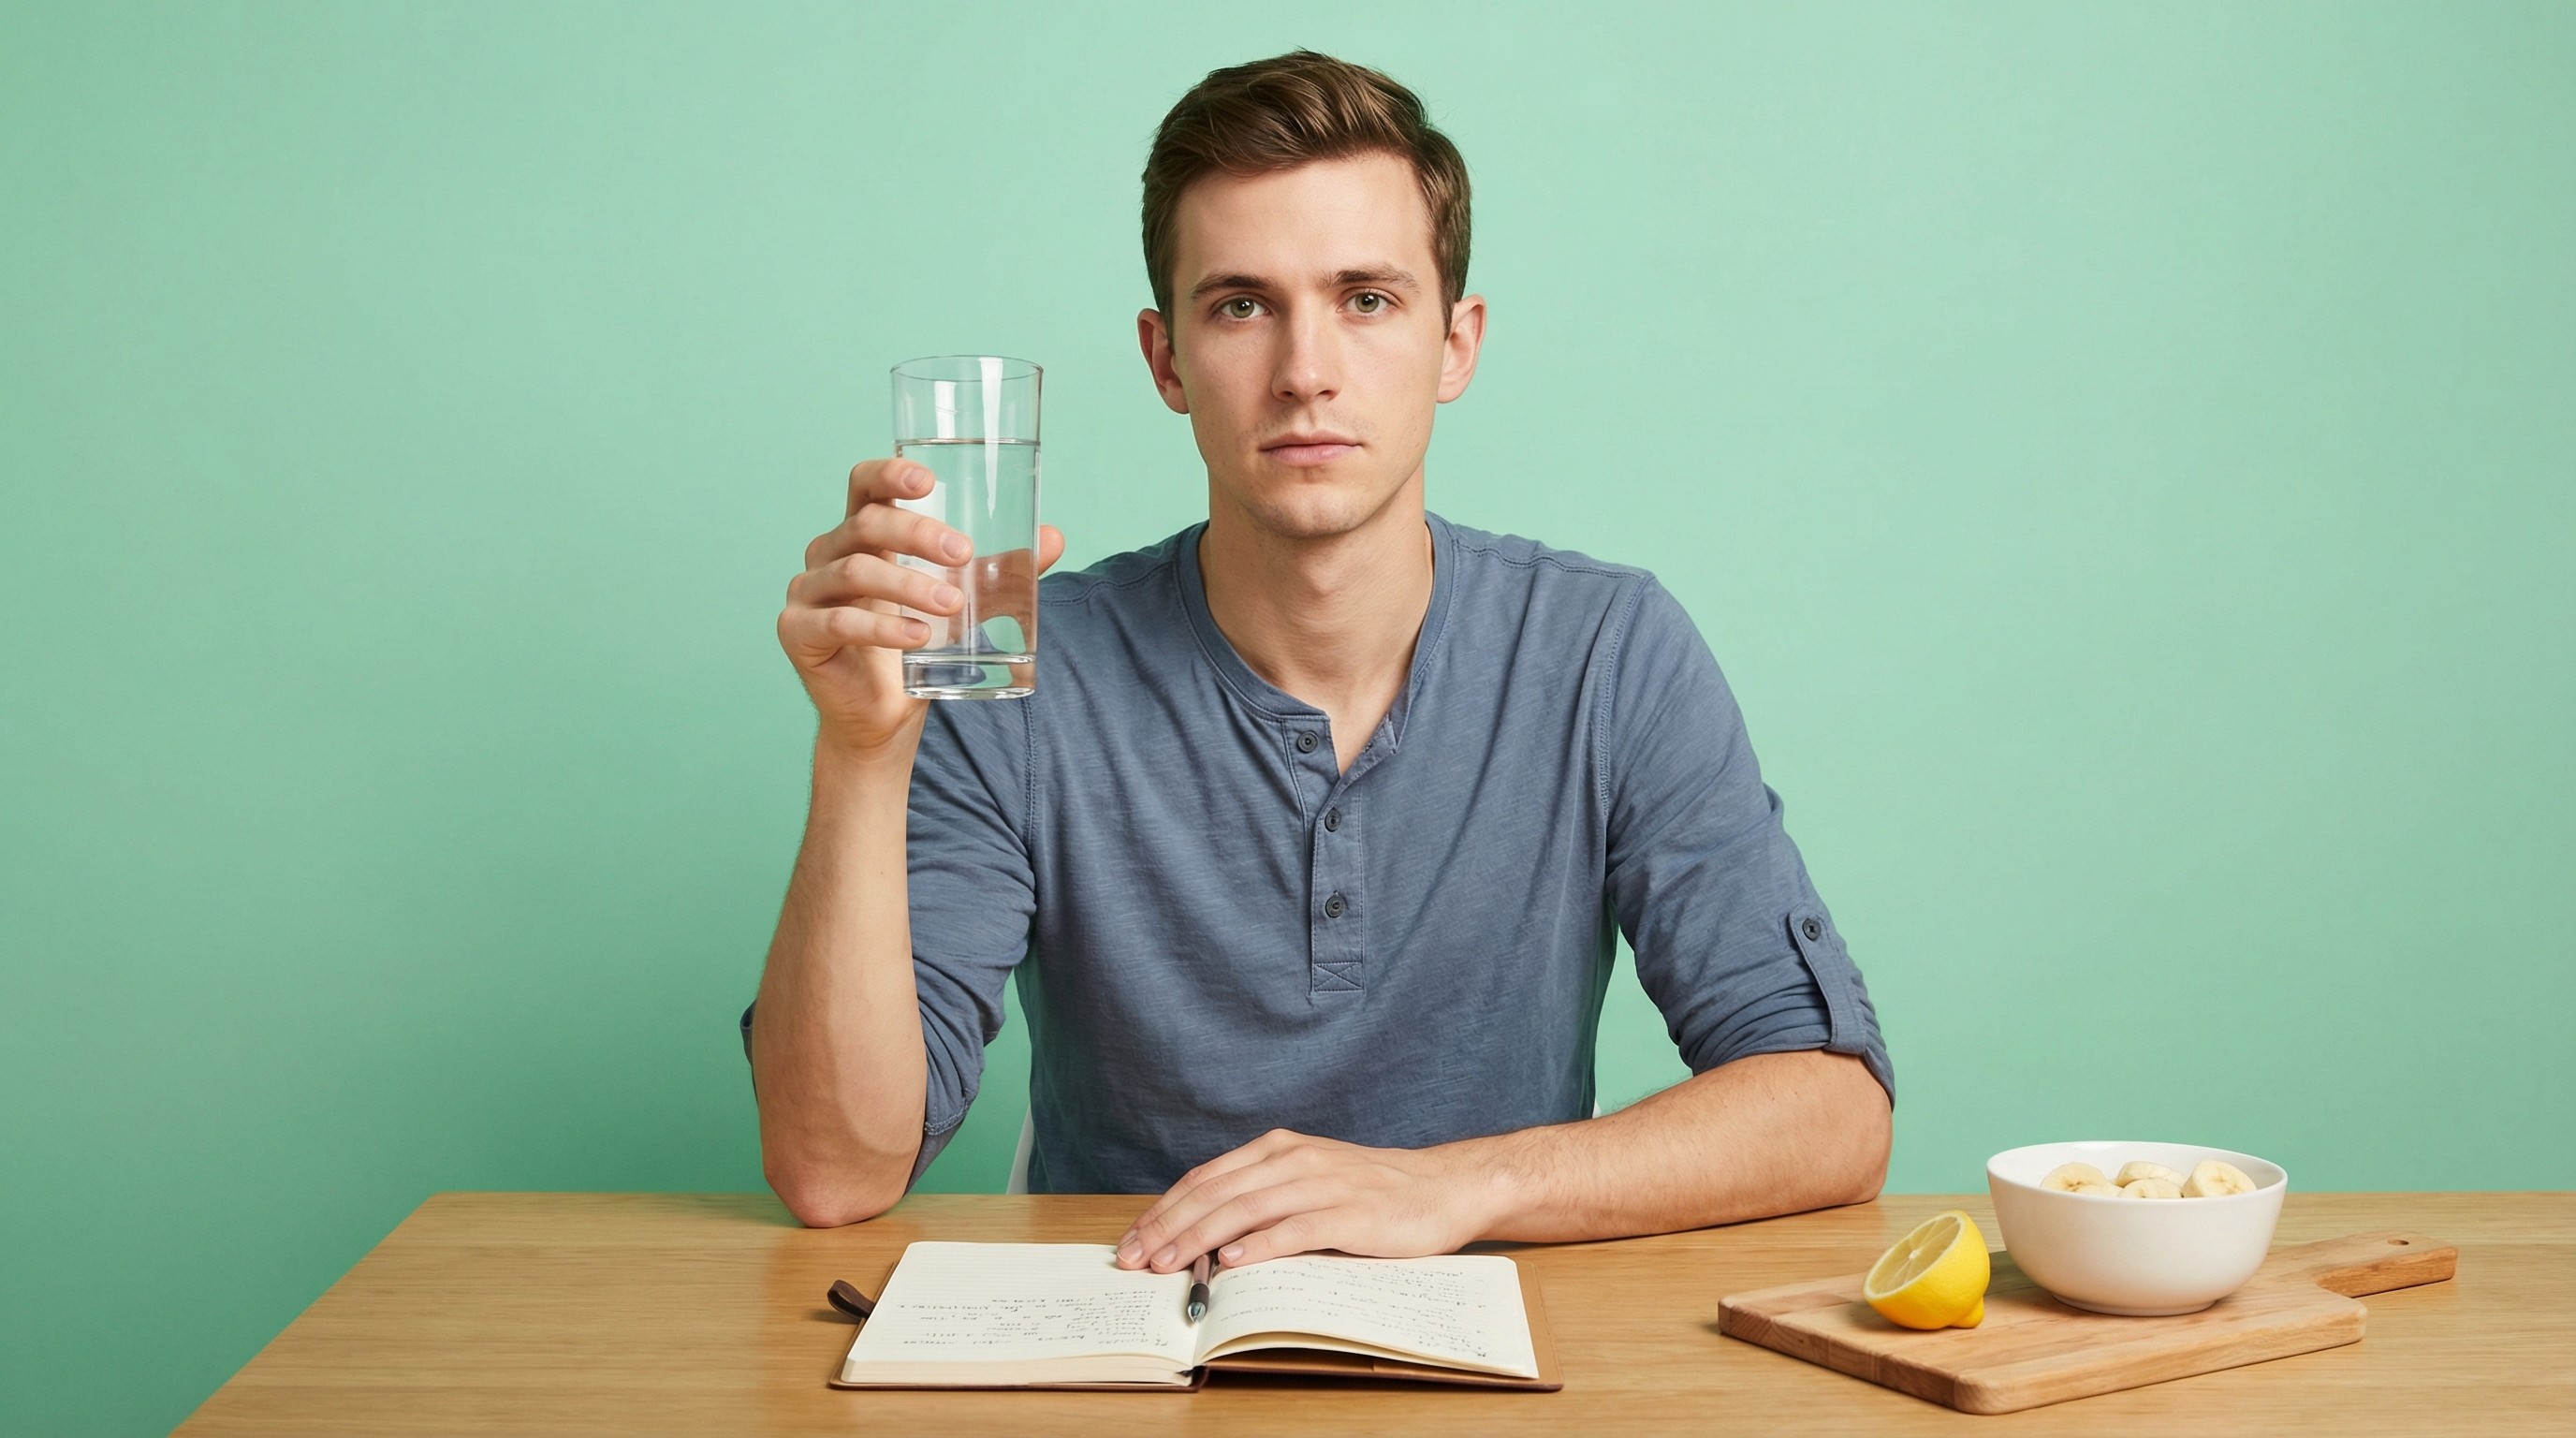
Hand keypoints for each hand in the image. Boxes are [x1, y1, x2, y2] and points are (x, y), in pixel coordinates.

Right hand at [778, 457, 1064, 755]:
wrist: (883, 718)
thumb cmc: (917, 648)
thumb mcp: (964, 603)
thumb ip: (1001, 572)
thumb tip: (1054, 537)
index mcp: (861, 536)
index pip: (864, 486)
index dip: (889, 474)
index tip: (928, 481)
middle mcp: (827, 555)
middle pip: (865, 524)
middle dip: (917, 534)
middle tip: (962, 554)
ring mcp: (807, 593)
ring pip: (854, 571)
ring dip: (908, 585)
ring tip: (953, 606)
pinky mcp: (798, 633)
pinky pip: (839, 622)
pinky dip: (883, 628)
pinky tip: (919, 637)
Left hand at [1112, 1129, 1511, 1273]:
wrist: (1440, 1188)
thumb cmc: (1371, 1192)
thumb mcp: (1307, 1182)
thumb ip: (1262, 1199)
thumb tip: (1206, 1237)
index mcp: (1277, 1150)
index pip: (1205, 1179)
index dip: (1164, 1210)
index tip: (1133, 1240)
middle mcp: (1293, 1160)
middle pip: (1215, 1194)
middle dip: (1168, 1228)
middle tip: (1135, 1258)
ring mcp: (1321, 1185)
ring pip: (1246, 1209)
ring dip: (1200, 1239)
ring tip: (1168, 1264)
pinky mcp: (1349, 1214)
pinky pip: (1297, 1229)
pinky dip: (1262, 1245)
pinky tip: (1235, 1261)